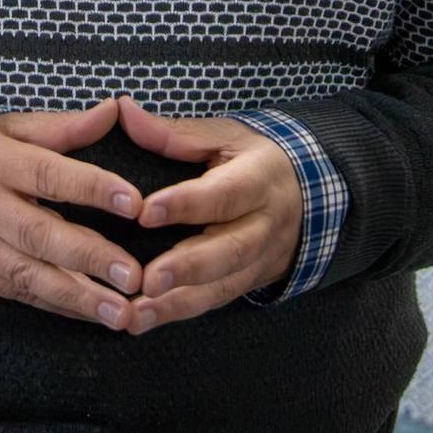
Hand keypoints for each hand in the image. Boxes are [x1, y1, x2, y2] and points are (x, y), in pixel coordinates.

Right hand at [0, 98, 146, 329]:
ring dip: (77, 296)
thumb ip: (64, 126)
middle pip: (39, 234)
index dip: (92, 187)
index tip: (135, 202)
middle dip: (88, 257)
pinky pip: (21, 294)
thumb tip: (113, 111)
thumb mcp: (11, 127)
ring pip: (30, 275)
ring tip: (122, 313)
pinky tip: (94, 315)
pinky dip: (59, 307)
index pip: (49, 174)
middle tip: (133, 275)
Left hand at [115, 96, 303, 334]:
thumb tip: (124, 111)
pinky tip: (143, 321)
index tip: (145, 212)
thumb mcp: (224, 136)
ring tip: (135, 314)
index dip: (185, 204)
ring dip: (176, 304)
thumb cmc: (253, 159)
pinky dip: (178, 313)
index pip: (223, 194)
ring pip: (222, 286)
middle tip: (147, 280)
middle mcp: (264, 225)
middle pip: (229, 250)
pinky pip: (215, 301)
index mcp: (258, 179)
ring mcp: (261, 259)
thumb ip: (174, 133)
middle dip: (187, 268)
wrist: (308, 193)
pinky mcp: (249, 282)